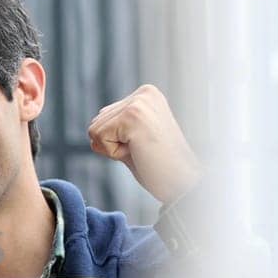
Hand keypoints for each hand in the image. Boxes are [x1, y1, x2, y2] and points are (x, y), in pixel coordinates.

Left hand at [87, 84, 200, 203]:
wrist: (182, 183)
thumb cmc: (160, 166)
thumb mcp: (136, 137)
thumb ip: (118, 125)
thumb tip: (96, 123)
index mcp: (146, 94)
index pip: (104, 116)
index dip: (116, 140)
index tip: (143, 145)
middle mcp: (144, 93)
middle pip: (97, 122)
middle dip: (114, 144)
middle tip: (143, 150)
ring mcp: (139, 103)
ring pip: (95, 130)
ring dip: (114, 149)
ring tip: (142, 151)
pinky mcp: (132, 116)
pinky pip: (98, 137)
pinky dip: (113, 153)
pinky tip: (138, 152)